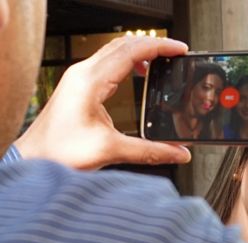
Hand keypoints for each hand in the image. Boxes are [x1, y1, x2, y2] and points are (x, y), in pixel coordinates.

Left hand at [15, 36, 190, 169]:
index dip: (160, 47)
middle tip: (176, 53)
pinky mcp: (79, 85)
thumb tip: (179, 152)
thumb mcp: (111, 151)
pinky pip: (108, 62)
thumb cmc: (59, 151)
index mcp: (91, 81)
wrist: (33, 158)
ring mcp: (79, 77)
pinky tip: (139, 73)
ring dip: (141, 52)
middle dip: (154, 45)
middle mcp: (83, 74)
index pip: (132, 51)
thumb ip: (150, 152)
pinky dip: (129, 61)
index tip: (179, 50)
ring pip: (115, 50)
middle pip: (124, 44)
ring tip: (162, 60)